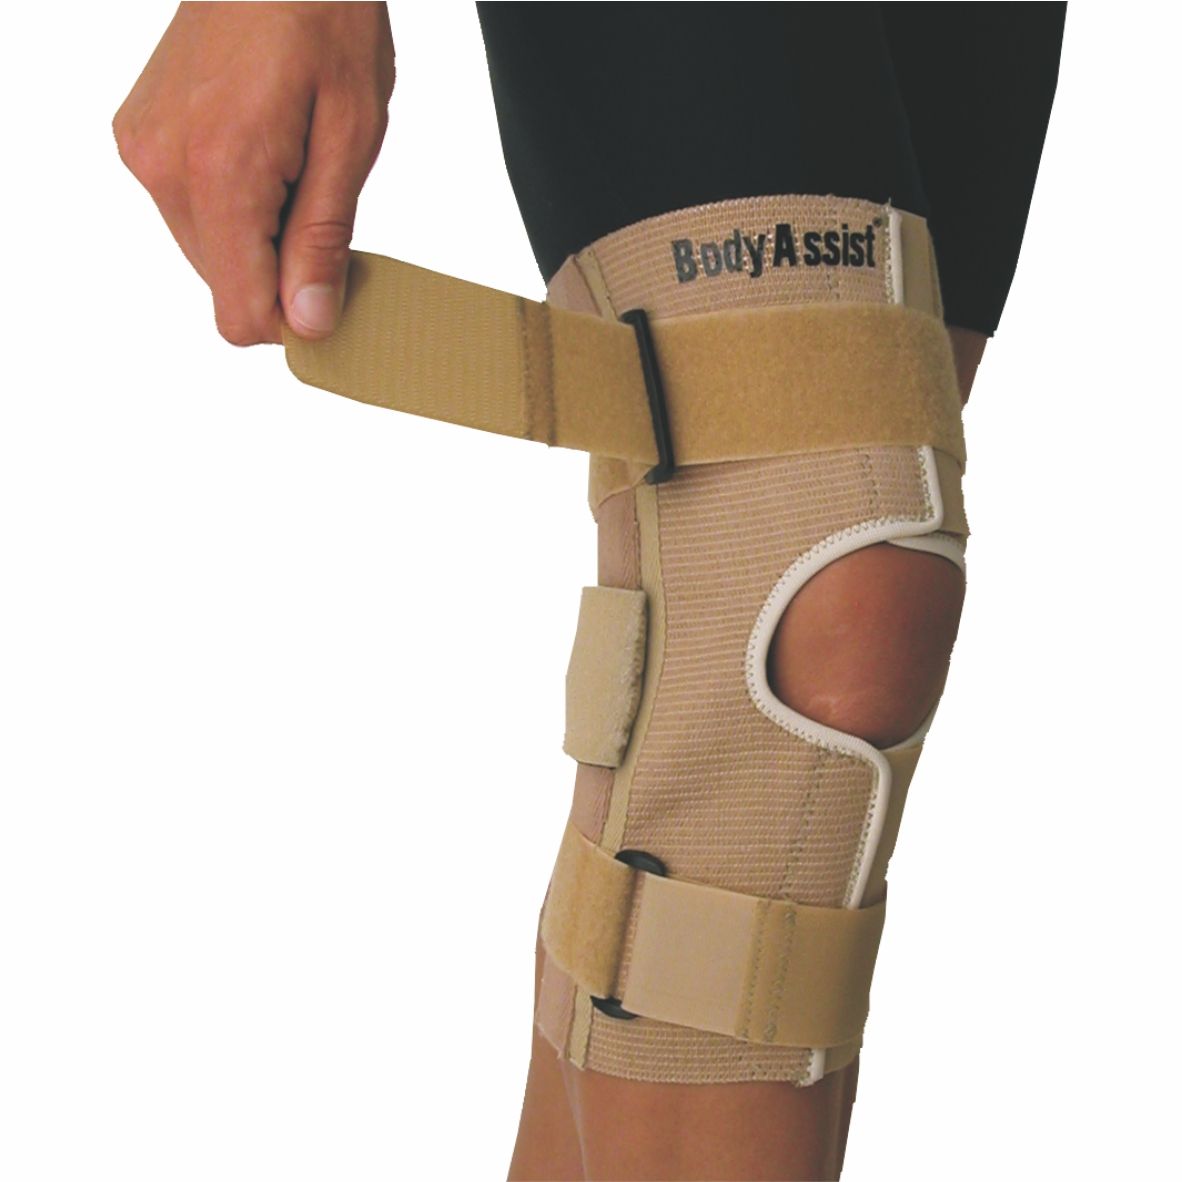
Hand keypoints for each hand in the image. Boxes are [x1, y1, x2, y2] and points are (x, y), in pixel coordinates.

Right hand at [113, 2, 394, 344]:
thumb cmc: (324, 21)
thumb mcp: (350, 137)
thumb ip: (322, 239)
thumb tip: (308, 323)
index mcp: (218, 173)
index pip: (240, 311)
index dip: (292, 319)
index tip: (331, 285)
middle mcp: (163, 168)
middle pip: (226, 284)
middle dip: (280, 269)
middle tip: (320, 200)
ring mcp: (144, 150)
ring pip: (208, 251)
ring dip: (258, 234)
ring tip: (291, 163)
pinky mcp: (140, 136)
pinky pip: (190, 210)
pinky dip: (233, 203)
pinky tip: (262, 149)